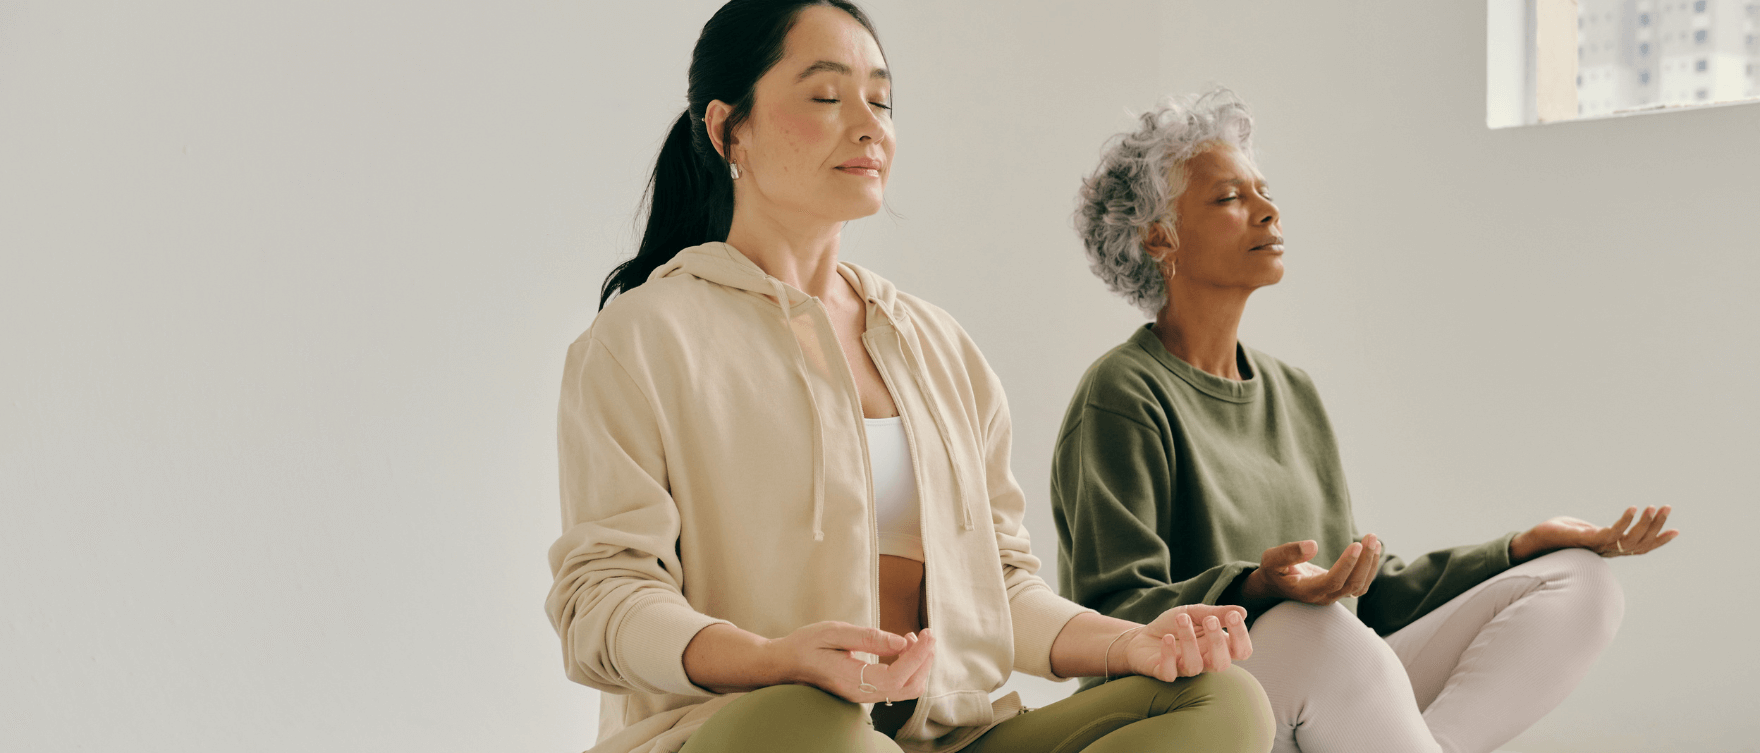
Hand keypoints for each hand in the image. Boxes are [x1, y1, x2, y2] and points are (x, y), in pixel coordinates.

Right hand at [766, 621, 935, 703]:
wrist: (784, 665)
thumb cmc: (804, 645)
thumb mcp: (833, 632)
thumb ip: (868, 637)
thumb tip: (901, 641)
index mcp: (852, 679)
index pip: (897, 676)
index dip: (919, 656)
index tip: (928, 633)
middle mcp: (860, 694)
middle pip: (908, 687)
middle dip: (925, 661)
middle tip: (927, 633)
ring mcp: (863, 696)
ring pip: (905, 689)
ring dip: (918, 664)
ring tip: (916, 638)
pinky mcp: (864, 692)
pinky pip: (895, 686)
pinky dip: (907, 667)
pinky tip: (903, 647)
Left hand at [1121, 604, 1252, 679]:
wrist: (1141, 636)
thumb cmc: (1173, 626)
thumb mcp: (1194, 613)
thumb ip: (1216, 613)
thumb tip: (1243, 611)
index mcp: (1217, 646)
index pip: (1241, 651)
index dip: (1241, 637)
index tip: (1233, 616)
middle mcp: (1204, 661)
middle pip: (1222, 664)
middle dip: (1218, 642)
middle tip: (1210, 620)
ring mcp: (1184, 669)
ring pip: (1195, 666)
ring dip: (1189, 641)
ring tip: (1182, 618)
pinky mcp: (1164, 673)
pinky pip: (1170, 672)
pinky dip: (1169, 654)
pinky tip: (1167, 638)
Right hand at [1240, 535, 1381, 604]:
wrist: (1276, 584)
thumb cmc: (1273, 571)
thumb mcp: (1271, 559)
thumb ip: (1289, 553)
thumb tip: (1313, 545)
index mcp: (1307, 591)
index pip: (1333, 581)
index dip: (1347, 564)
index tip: (1356, 545)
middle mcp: (1323, 597)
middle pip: (1352, 585)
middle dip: (1365, 561)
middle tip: (1371, 537)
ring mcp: (1333, 595)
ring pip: (1360, 586)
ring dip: (1370, 564)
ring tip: (1374, 540)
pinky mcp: (1339, 590)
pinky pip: (1360, 584)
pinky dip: (1369, 568)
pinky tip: (1373, 549)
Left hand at [1510, 506, 1678, 561]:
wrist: (1533, 541)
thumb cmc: (1557, 534)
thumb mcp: (1584, 530)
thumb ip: (1600, 531)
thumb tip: (1611, 529)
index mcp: (1609, 547)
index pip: (1640, 547)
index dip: (1658, 540)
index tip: (1676, 530)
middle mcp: (1607, 550)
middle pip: (1640, 543)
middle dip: (1657, 526)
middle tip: (1667, 508)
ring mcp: (1598, 546)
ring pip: (1630, 539)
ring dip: (1645, 523)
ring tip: (1655, 507)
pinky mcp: (1586, 540)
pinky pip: (1611, 533)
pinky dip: (1624, 521)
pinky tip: (1633, 508)